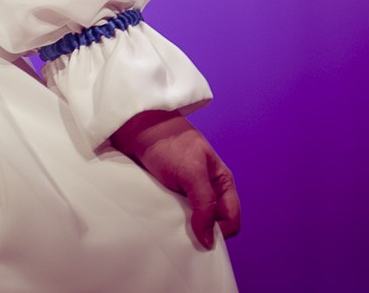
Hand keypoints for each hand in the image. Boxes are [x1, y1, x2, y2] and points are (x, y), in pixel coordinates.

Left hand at [111, 110, 239, 250]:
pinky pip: (178, 216)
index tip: (200, 237)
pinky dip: (172, 222)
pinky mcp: (172, 194)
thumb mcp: (192, 173)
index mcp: (222, 183)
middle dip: (202, 232)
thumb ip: (204, 204)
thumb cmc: (169, 143)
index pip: (231, 220)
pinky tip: (162, 221)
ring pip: (195, 222)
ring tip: (171, 228)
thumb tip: (210, 240)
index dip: (219, 232)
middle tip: (184, 234)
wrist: (137, 128)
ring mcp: (190, 193)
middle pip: (214, 224)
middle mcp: (209, 190)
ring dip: (185, 228)